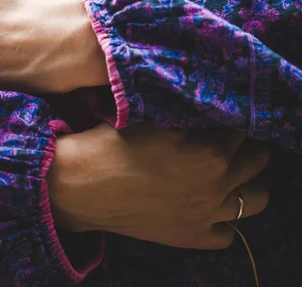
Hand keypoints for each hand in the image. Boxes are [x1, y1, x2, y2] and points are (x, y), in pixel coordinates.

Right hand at [47, 123, 269, 249]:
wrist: (85, 183)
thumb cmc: (115, 142)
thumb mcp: (157, 118)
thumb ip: (191, 115)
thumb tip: (209, 106)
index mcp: (211, 151)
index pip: (244, 128)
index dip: (234, 118)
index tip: (224, 114)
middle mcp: (217, 184)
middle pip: (258, 160)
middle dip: (248, 145)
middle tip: (230, 138)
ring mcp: (207, 214)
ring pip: (255, 199)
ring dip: (248, 180)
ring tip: (230, 169)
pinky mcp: (191, 237)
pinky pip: (228, 233)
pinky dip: (226, 218)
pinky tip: (212, 203)